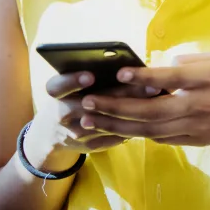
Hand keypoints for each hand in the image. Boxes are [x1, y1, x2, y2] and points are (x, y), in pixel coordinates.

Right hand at [25, 71, 159, 160]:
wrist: (53, 133)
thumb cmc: (72, 96)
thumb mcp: (72, 85)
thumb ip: (93, 75)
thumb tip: (130, 63)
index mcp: (56, 94)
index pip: (58, 87)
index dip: (73, 81)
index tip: (91, 75)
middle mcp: (61, 114)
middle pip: (88, 105)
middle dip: (120, 95)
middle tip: (150, 85)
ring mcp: (75, 133)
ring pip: (104, 124)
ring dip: (131, 112)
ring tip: (156, 100)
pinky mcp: (89, 146)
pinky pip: (112, 137)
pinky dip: (131, 126)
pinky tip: (153, 116)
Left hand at [79, 53, 209, 146]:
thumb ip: (191, 61)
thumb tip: (162, 65)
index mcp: (207, 79)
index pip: (169, 77)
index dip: (143, 76)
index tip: (120, 72)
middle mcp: (199, 104)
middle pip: (150, 109)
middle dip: (115, 107)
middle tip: (87, 103)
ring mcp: (197, 126)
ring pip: (150, 129)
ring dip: (118, 125)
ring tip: (92, 120)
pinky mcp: (197, 139)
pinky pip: (162, 138)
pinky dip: (140, 133)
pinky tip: (122, 129)